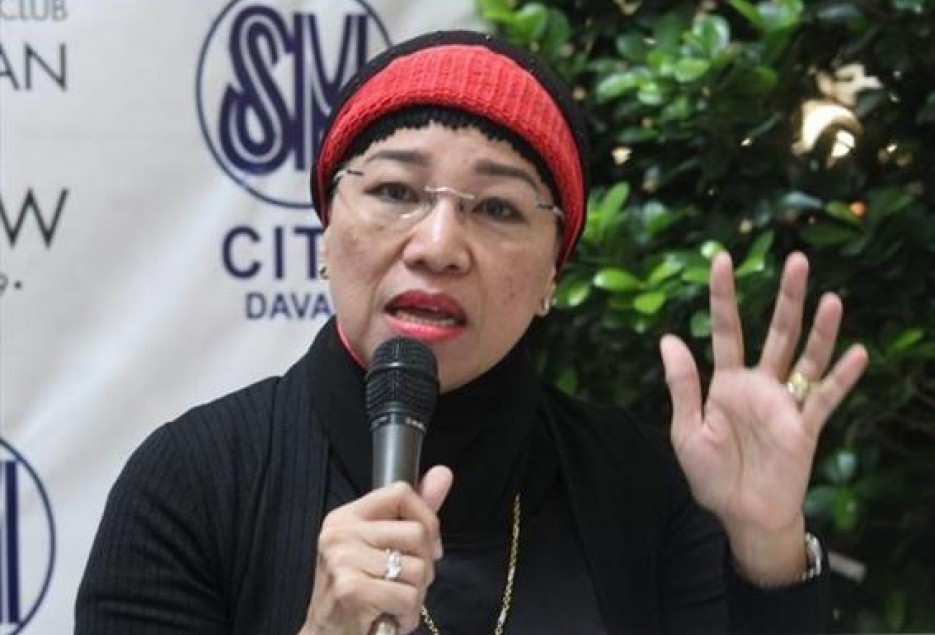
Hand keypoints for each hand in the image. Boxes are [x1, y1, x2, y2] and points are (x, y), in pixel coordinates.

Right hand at [301, 466, 452, 634]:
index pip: (400, 492)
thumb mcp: (382, 547)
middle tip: (406, 585)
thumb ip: (413, 511)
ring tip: (395, 603)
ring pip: (418, 568)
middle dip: (425, 566)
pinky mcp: (352, 589)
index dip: (427, 519)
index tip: (428, 547)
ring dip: (417, 594)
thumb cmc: (360, 592)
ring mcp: (343, 560)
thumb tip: (443, 473)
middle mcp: (340, 533)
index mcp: (346, 516)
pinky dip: (408, 615)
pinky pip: (409, 596)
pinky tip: (391, 618)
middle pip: (416, 532)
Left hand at [660, 252, 867, 581]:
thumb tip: (668, 338)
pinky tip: (856, 353)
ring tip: (831, 297)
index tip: (721, 259)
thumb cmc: (712, 476)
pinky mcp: (804, 428)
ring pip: (806, 357)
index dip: (723, 295)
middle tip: (797, 259)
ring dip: (820, 329)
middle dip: (786, 297)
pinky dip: (841, 377)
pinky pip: (824, 398)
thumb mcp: (686, 430)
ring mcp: (784, 404)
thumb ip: (682, 384)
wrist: (741, 516)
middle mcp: (760, 385)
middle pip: (776, 332)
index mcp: (727, 382)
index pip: (727, 329)